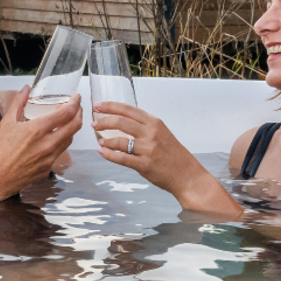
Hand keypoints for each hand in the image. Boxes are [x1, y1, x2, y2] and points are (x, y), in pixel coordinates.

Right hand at [0, 88, 81, 210]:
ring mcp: (50, 158)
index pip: (66, 113)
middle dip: (79, 113)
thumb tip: (26, 88)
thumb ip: (18, 103)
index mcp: (37, 130)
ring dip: (72, 127)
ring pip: (70, 139)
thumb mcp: (6, 122)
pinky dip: (62, 140)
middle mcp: (48, 144)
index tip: (76, 97)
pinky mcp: (48, 168)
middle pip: (75, 126)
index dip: (75, 103)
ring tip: (69, 119)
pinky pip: (60, 151)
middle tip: (77, 106)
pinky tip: (57, 136)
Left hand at [93, 101, 241, 214]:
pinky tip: (103, 153)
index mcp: (155, 123)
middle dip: (103, 121)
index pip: (128, 109)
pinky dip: (109, 155)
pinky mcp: (145, 165)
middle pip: (121, 121)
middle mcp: (151, 133)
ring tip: (100, 142)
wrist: (187, 175)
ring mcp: (148, 149)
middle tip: (94, 123)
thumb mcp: (162, 133)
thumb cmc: (174, 155)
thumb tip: (123, 121)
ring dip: (105, 141)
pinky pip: (121, 158)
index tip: (98, 105)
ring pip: (119, 140)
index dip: (110, 106)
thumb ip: (145, 127)